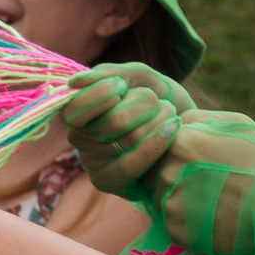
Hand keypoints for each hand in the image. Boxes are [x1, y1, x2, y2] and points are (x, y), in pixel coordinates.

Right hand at [60, 63, 188, 196]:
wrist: (181, 124)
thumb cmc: (155, 96)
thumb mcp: (137, 77)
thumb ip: (110, 73)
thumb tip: (75, 82)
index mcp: (78, 112)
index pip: (73, 109)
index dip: (97, 96)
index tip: (121, 85)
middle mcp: (79, 138)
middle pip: (111, 123)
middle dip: (143, 104)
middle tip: (155, 99)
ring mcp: (92, 162)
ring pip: (128, 140)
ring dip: (158, 119)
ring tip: (169, 111)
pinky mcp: (109, 181)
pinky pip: (130, 165)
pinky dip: (157, 142)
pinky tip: (173, 127)